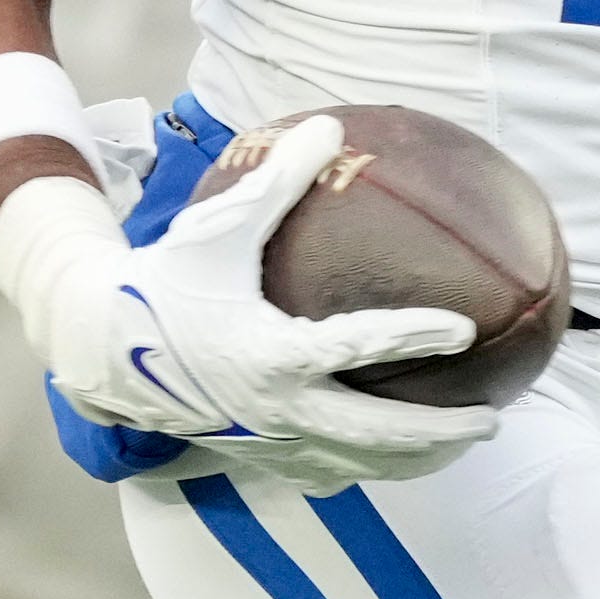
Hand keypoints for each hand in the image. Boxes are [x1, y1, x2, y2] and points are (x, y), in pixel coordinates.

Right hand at [19, 116, 489, 475]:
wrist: (108, 350)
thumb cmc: (168, 279)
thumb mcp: (218, 226)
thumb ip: (276, 181)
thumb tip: (328, 126)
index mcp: (269, 351)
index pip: (354, 348)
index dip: (411, 337)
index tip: (463, 328)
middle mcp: (275, 407)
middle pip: (374, 434)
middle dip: (438, 432)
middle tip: (490, 416)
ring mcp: (269, 440)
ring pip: (358, 464)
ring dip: (416, 460)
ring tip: (463, 443)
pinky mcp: (260, 456)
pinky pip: (328, 472)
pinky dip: (370, 467)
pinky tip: (400, 457)